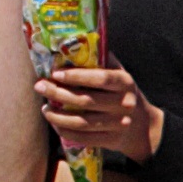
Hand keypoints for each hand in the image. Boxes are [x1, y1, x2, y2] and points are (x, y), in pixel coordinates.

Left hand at [40, 63, 159, 158]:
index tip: (55, 73)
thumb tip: (74, 41)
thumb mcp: (120, 74)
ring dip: (58, 116)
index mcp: (125, 82)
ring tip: (45, 109)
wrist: (142, 126)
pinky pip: (84, 138)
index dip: (76, 76)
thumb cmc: (122, 93)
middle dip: (58, 93)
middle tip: (39, 87)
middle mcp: (124, 103)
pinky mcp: (112, 140)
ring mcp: (119, 124)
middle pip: (86, 100)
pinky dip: (66, 131)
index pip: (100, 78)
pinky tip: (55, 123)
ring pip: (82, 122)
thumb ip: (102, 60)